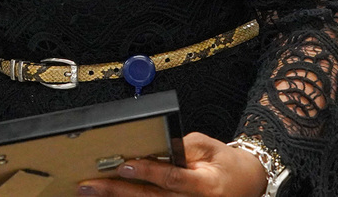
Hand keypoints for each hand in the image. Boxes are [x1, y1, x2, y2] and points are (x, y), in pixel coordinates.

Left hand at [77, 132, 267, 196]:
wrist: (246, 184)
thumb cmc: (226, 164)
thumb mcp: (208, 146)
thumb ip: (180, 147)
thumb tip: (151, 148)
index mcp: (205, 186)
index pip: (171, 178)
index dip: (147, 171)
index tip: (124, 164)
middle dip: (117, 190)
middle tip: (91, 183)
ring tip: (92, 192)